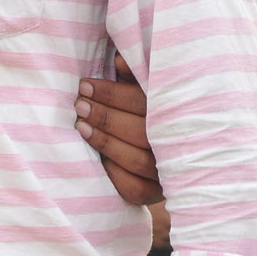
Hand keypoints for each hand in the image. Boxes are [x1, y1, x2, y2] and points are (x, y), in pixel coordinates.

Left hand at [77, 54, 161, 204]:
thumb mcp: (144, 88)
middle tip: (79, 105)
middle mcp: (177, 145)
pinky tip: (97, 159)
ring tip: (80, 126)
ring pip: (136, 161)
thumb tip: (119, 61)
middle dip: (104, 117)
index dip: (111, 94)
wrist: (172, 150)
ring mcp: (168, 172)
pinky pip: (135, 188)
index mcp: (176, 114)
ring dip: (105, 142)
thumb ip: (134, 77)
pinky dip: (114, 174)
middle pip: (140, 133)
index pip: (142, 103)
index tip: (84, 86)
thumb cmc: (148, 109)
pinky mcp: (156, 193)